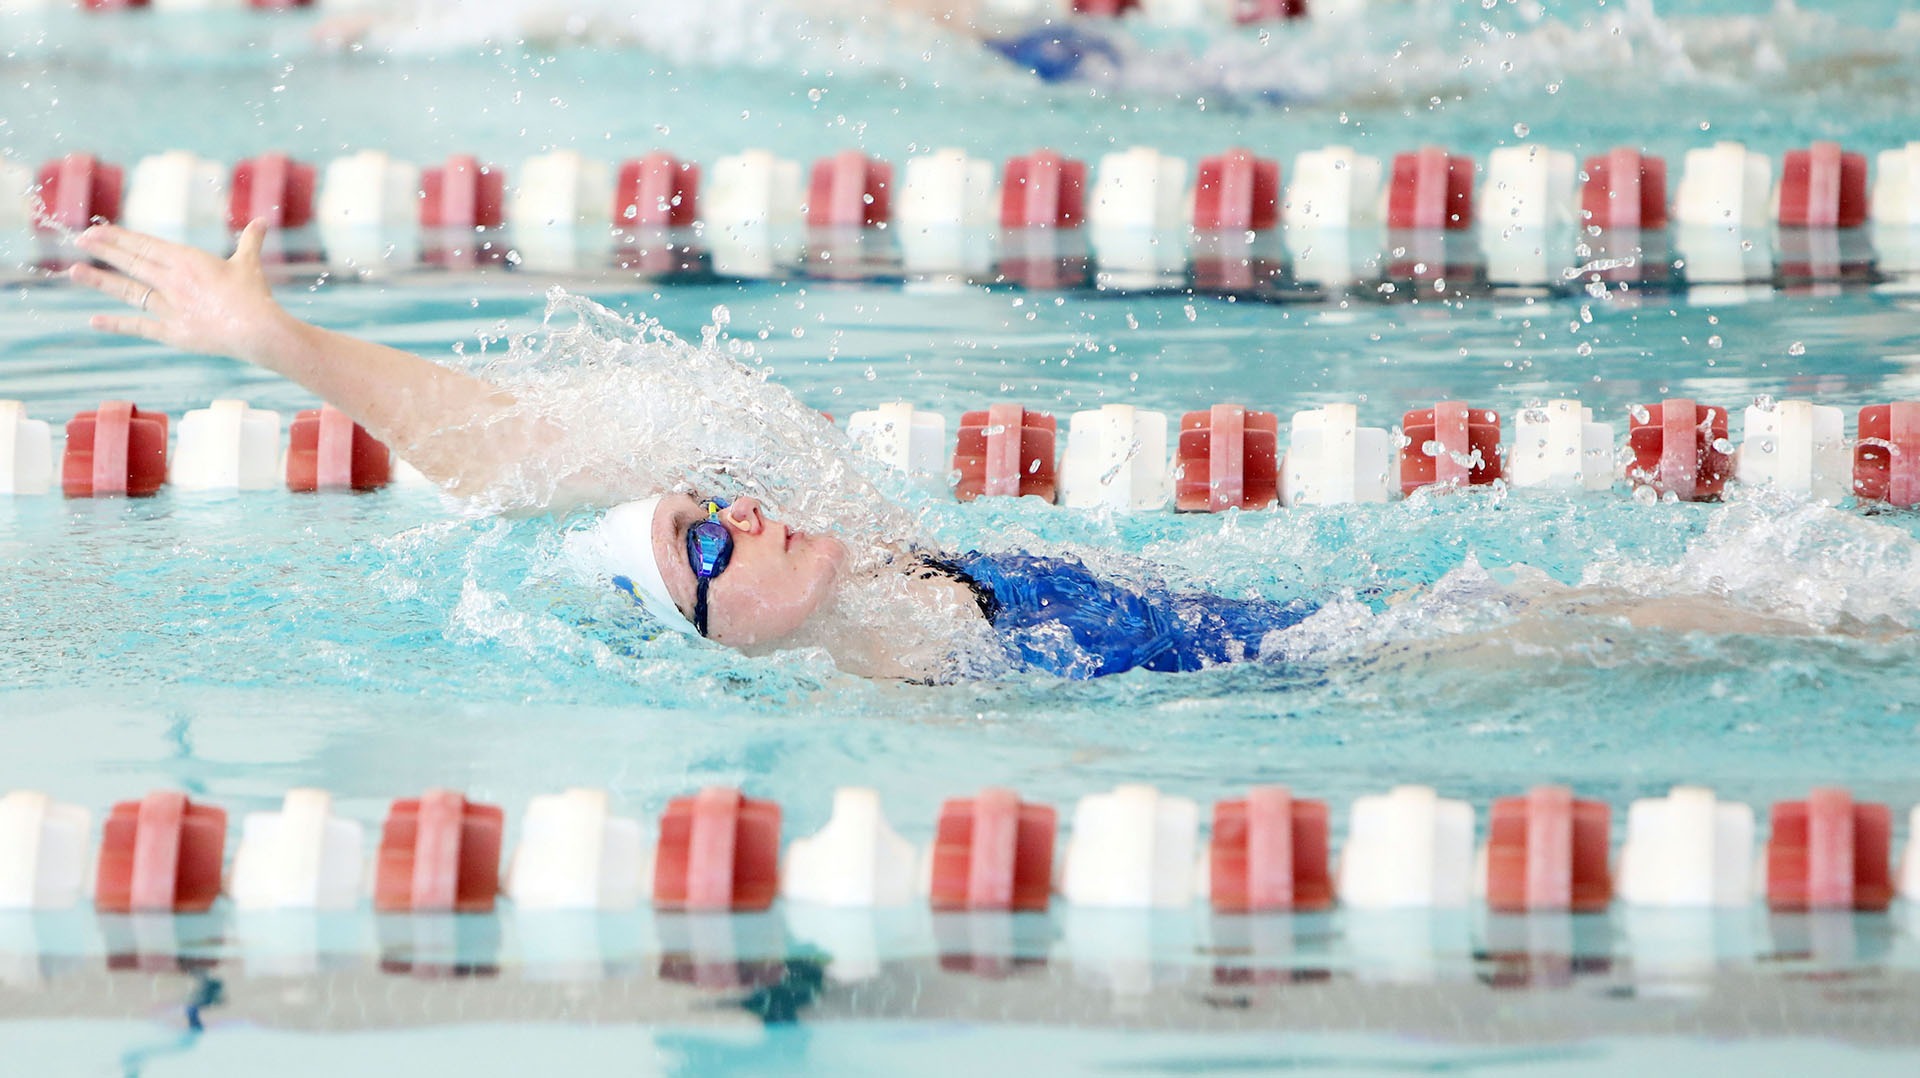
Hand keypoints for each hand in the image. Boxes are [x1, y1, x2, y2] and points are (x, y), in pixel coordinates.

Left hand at [70, 221, 295, 370]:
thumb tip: (262, 222)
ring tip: (74, 271)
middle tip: (79, 240)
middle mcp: (172, 280)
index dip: (119, 237)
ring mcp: (169, 307)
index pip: (145, 245)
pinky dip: (117, 324)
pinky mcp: (172, 332)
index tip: (97, 230)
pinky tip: (94, 320)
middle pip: (131, 262)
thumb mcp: (249, 264)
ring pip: (128, 290)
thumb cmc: (255, 295)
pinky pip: (139, 326)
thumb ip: (250, 241)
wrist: (257, 330)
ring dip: (100, 280)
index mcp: (187, 260)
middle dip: (103, 250)